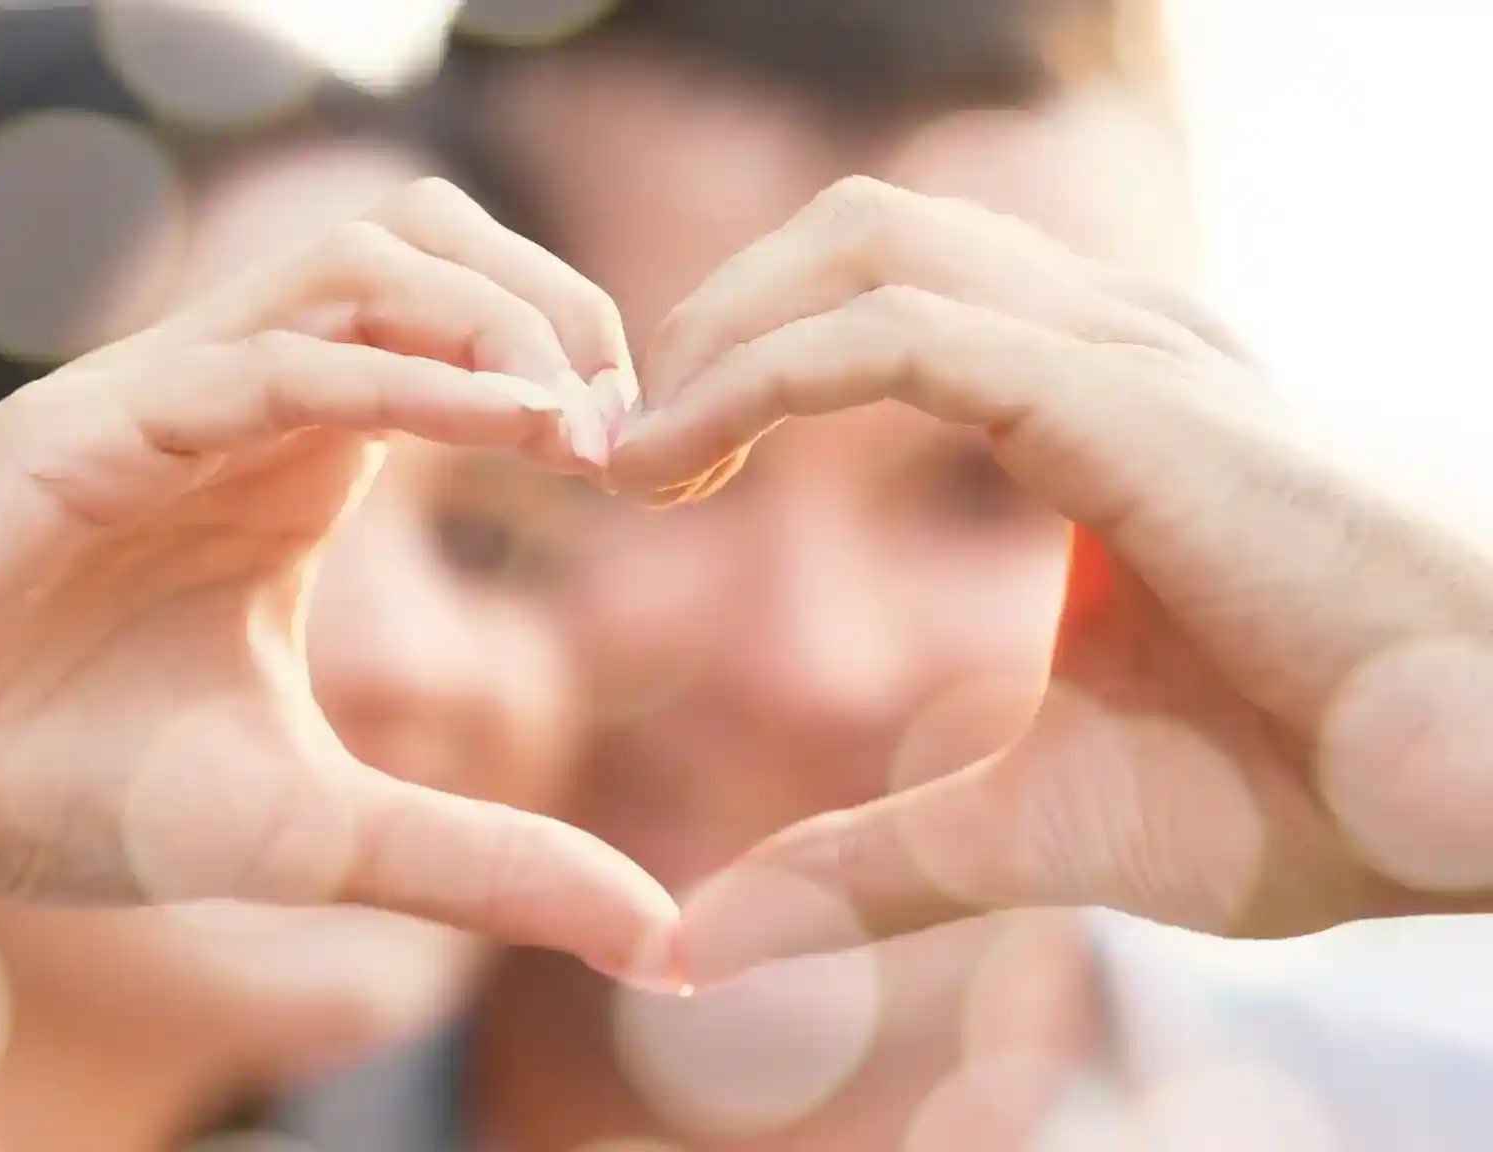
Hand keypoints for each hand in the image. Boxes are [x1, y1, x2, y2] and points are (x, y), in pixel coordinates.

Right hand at [0, 178, 670, 978]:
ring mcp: (163, 394)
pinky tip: (515, 428)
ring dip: (499, 315)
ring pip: (361, 262)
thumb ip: (485, 862)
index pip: (464, 337)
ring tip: (587, 422)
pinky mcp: (92, 421)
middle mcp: (239, 402)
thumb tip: (659, 938)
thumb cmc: (59, 791)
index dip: (578, 374)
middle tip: (638, 426)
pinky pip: (274, 357)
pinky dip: (407, 376)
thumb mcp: (318, 831)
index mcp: (293, 463)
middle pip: (431, 249)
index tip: (663, 474)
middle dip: (561, 306)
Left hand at [612, 176, 1492, 982]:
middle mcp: (1108, 342)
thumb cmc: (1315, 788)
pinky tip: (673, 464)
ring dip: (713, 334)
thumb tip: (708, 941)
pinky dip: (758, 379)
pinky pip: (895, 337)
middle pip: (851, 236)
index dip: (734, 363)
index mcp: (1093, 405)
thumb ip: (870, 863)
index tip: (637, 475)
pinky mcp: (1127, 400)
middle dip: (707, 320)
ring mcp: (1124, 351)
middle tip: (612, 449)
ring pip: (862, 250)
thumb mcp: (1036, 823)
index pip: (872, 303)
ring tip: (625, 456)